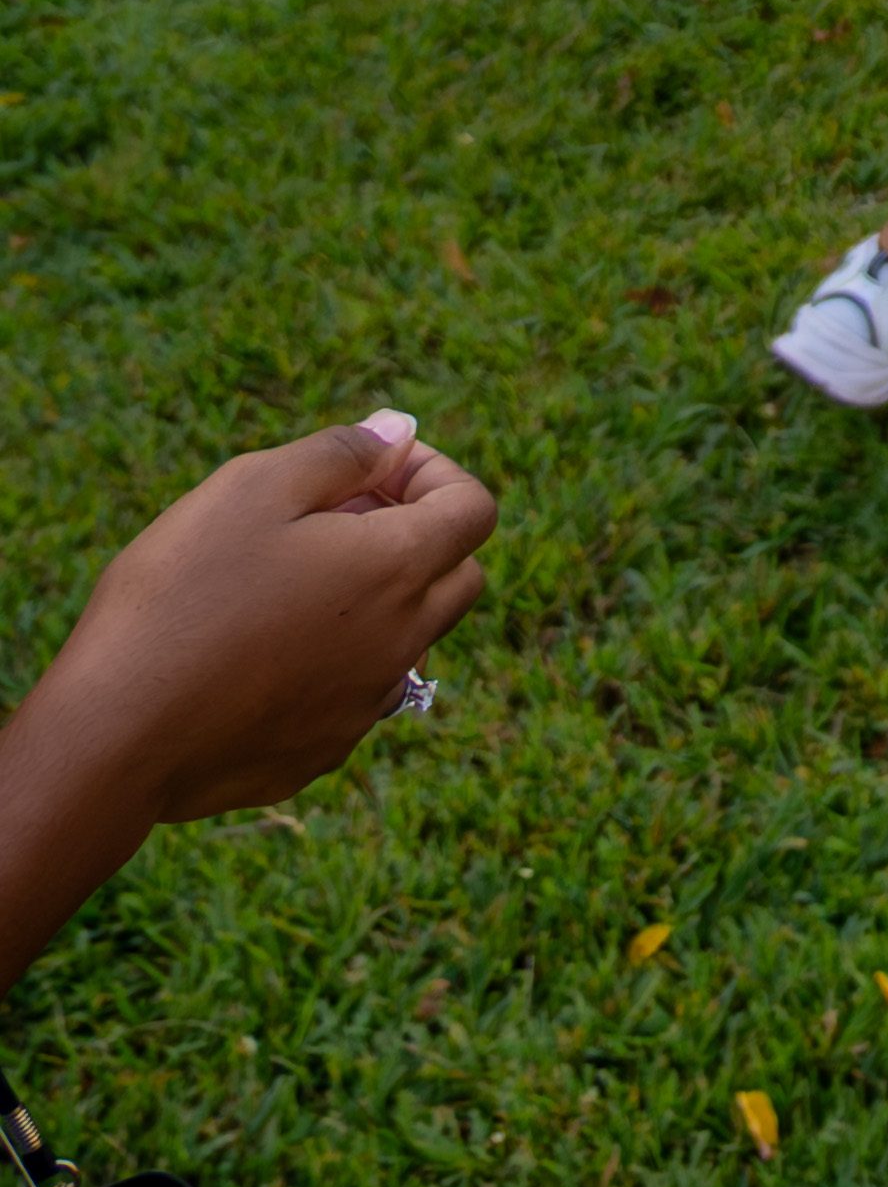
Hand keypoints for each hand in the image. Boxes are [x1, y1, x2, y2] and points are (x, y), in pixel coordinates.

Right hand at [33, 419, 495, 825]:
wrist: (112, 735)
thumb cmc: (180, 594)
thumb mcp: (254, 488)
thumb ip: (342, 452)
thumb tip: (399, 432)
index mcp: (399, 570)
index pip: (475, 510)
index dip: (433, 474)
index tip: (372, 470)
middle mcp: (403, 644)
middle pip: (457, 576)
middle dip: (417, 534)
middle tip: (332, 519)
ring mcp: (364, 708)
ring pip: (408, 640)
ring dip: (376, 602)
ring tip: (285, 583)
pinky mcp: (321, 753)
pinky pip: (353, 695)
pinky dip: (331, 662)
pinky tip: (254, 653)